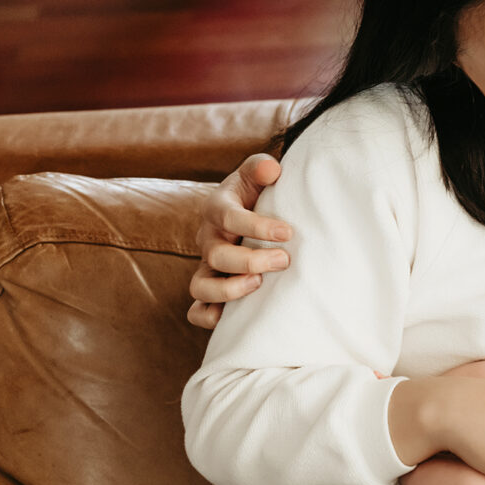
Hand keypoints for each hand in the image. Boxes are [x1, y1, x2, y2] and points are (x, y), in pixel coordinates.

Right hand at [187, 153, 291, 328]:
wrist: (247, 209)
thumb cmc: (255, 191)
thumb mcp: (256, 172)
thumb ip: (261, 167)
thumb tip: (272, 169)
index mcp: (217, 209)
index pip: (229, 218)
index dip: (258, 227)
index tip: (287, 233)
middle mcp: (208, 239)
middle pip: (217, 256)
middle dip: (251, 261)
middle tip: (284, 260)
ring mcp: (207, 266)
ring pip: (200, 286)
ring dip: (229, 290)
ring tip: (260, 284)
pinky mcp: (211, 287)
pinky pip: (197, 311)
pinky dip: (210, 317)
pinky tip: (236, 316)